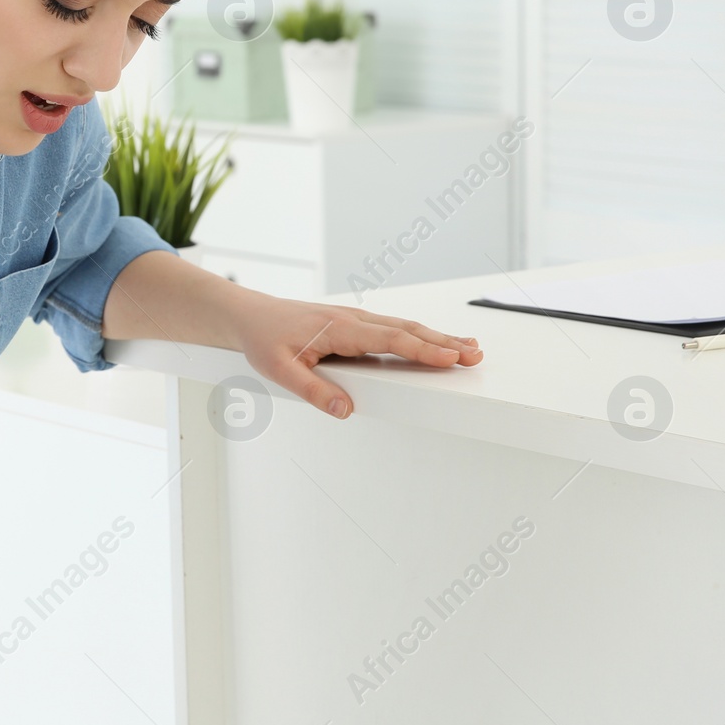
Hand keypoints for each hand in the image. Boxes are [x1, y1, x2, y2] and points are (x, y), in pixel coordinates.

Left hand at [232, 294, 482, 419]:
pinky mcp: (352, 323)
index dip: (422, 349)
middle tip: (475, 355)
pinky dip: (418, 334)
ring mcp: (354, 319)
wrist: (249, 315)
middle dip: (443, 342)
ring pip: (402, 326)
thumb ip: (311, 390)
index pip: (389, 339)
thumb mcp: (278, 370)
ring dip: (436, 337)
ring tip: (468, 349)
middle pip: (406, 329)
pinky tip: (432, 342)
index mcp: (338, 328)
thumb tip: (345, 410)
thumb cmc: (263, 340)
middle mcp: (351, 319)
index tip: (451, 358)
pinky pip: (392, 327)